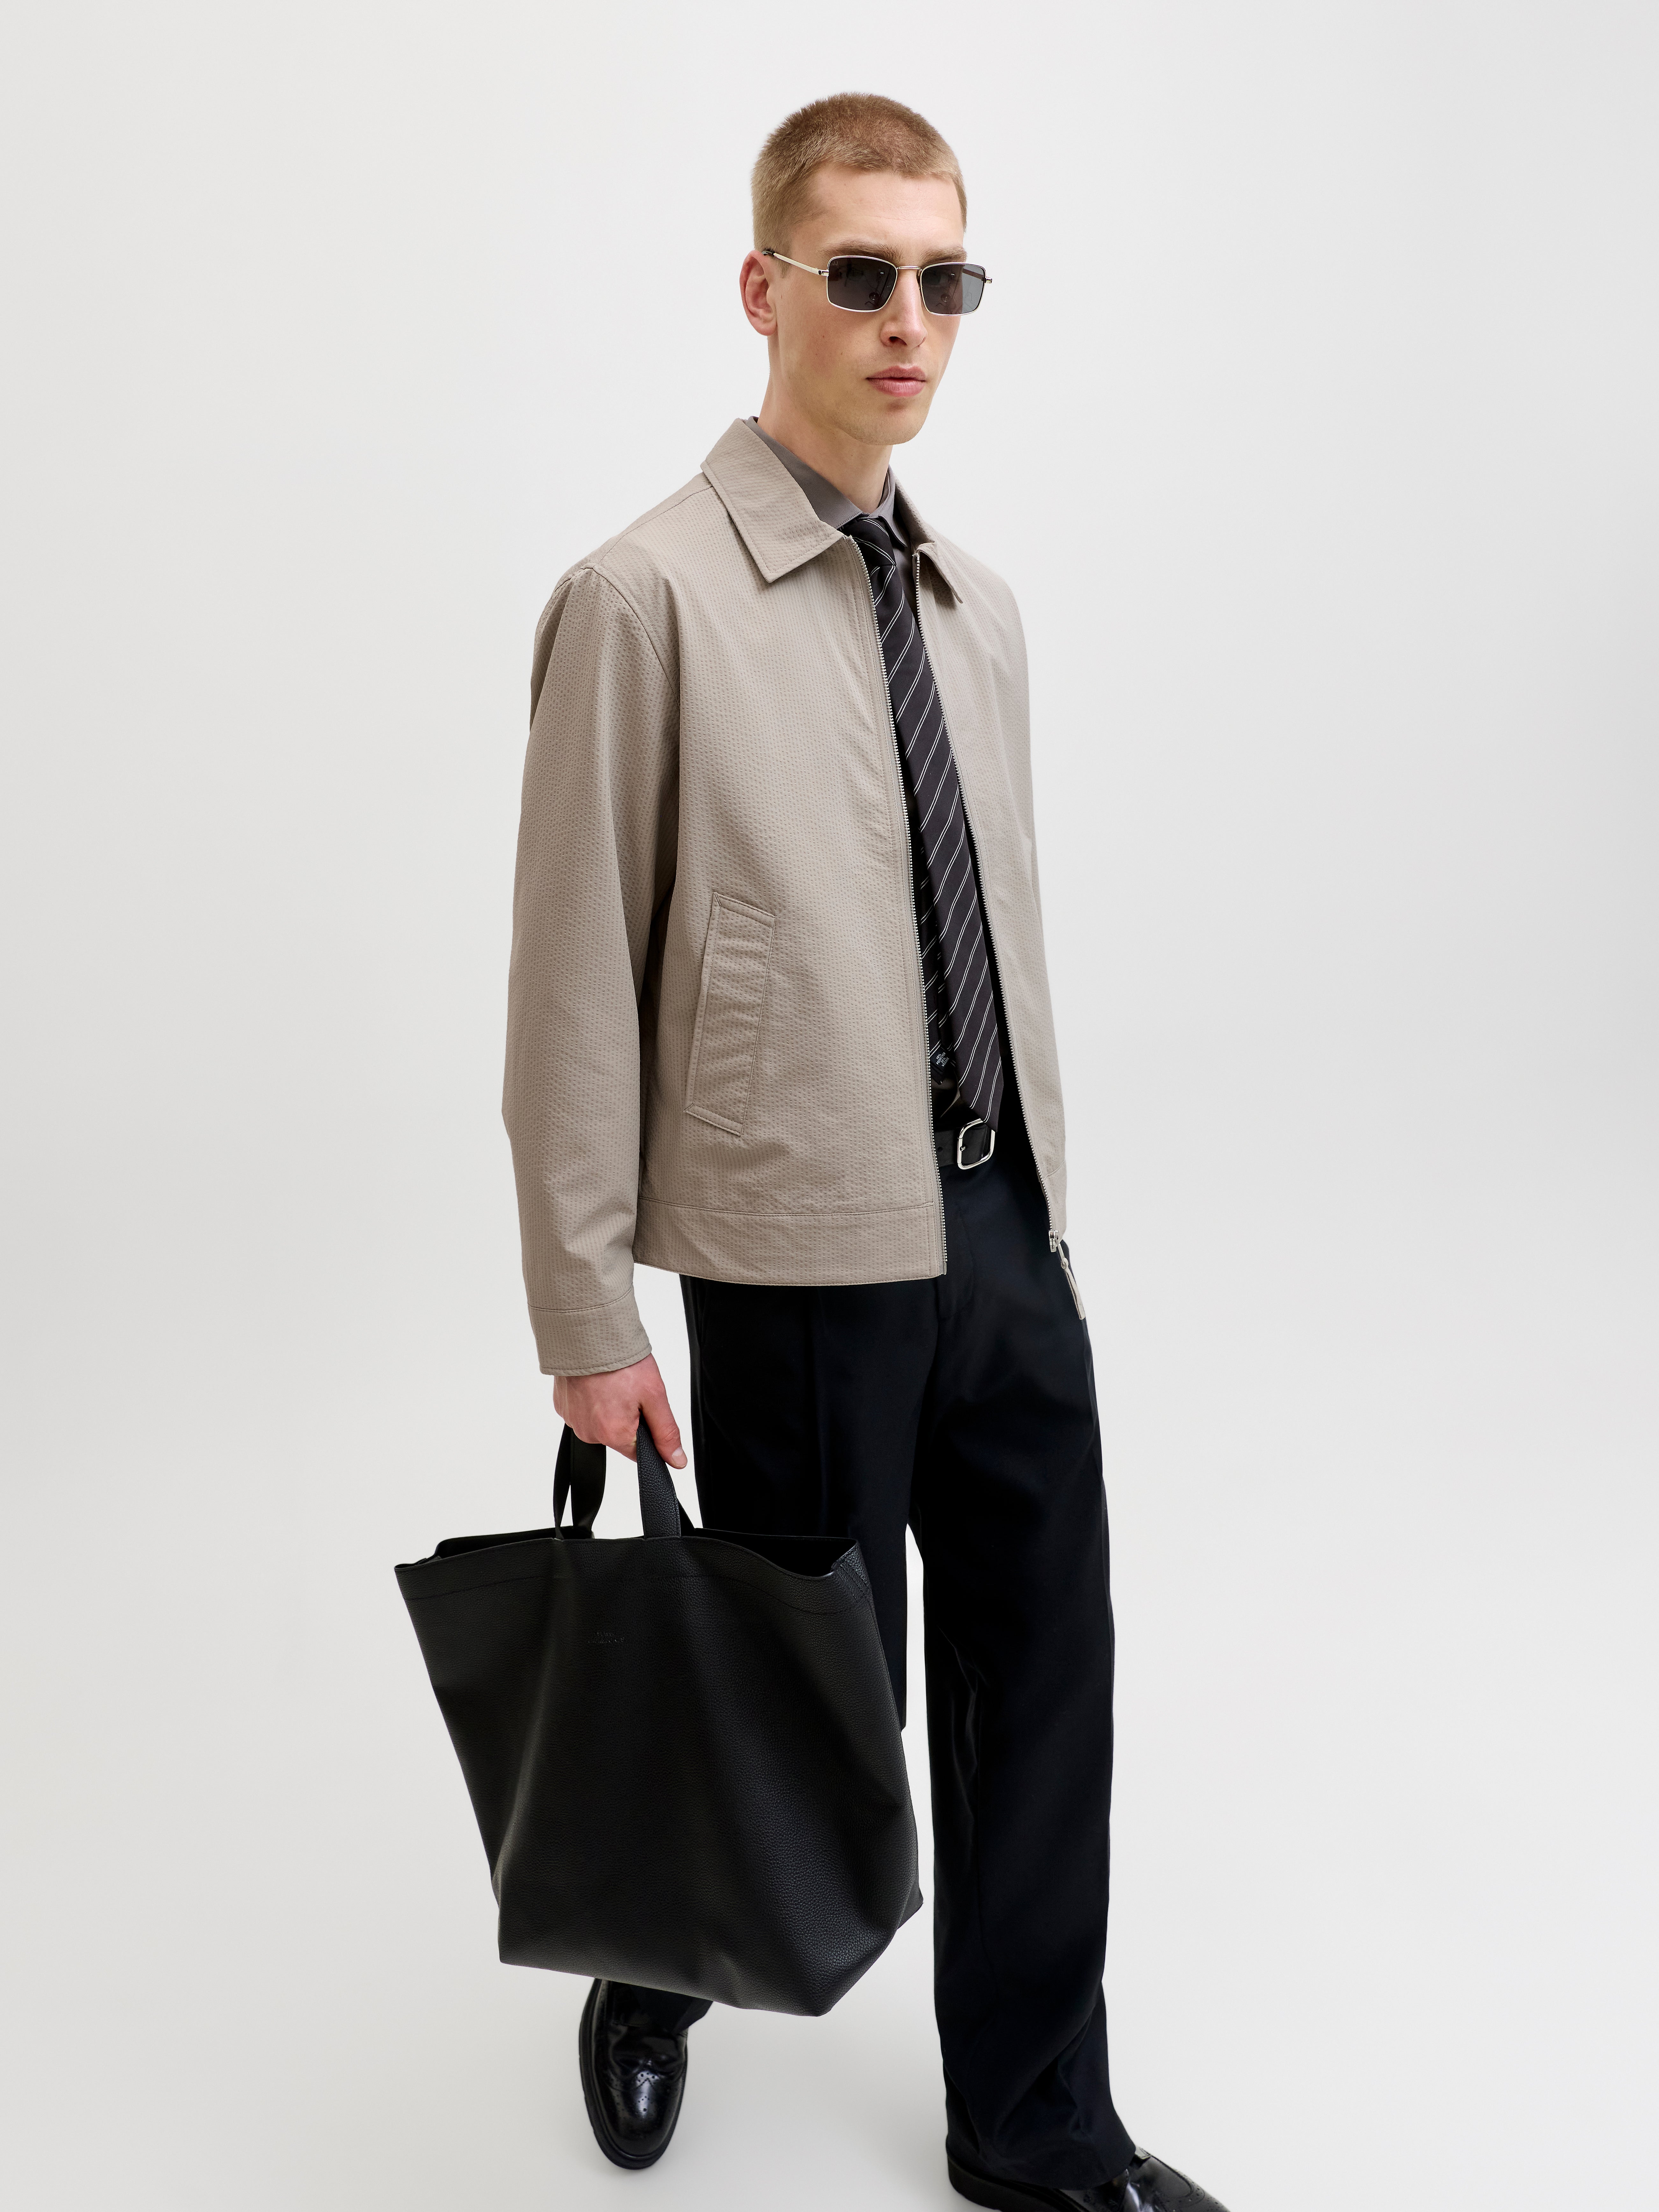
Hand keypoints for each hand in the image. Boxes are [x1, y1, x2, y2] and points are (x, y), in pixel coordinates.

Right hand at [553, 1354, 687, 1467]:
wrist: (586, 1333)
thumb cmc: (620, 1361)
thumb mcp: (654, 1396)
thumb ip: (665, 1432)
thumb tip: (677, 1461)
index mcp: (613, 1434)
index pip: (638, 1452)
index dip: (648, 1431)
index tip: (646, 1409)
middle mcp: (589, 1433)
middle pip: (618, 1435)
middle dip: (629, 1416)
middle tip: (630, 1389)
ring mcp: (573, 1420)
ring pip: (601, 1422)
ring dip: (609, 1407)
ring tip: (613, 1382)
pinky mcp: (563, 1406)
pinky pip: (584, 1410)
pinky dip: (592, 1399)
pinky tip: (597, 1381)